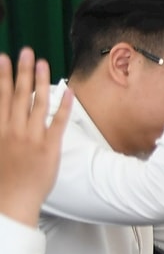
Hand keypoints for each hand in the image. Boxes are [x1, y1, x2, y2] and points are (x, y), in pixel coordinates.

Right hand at [0, 48, 71, 226]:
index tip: (3, 58)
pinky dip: (63, 106)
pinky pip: (58, 123)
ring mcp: (32, 138)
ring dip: (41, 81)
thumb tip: (3, 115)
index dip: (2, 76)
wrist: (12, 203)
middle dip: (22, 71)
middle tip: (26, 51)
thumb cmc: (2, 180)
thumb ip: (0, 129)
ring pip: (37, 104)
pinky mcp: (50, 148)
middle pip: (18, 95)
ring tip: (43, 63)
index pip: (0, 97)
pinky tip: (67, 90)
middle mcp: (14, 131)